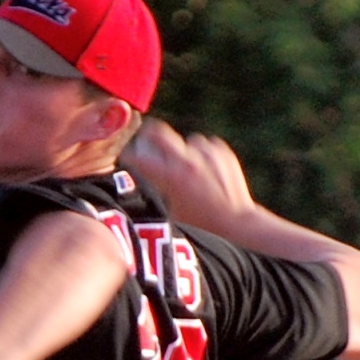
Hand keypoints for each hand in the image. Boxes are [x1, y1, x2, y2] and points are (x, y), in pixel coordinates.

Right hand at [126, 120, 255, 234]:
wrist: (236, 224)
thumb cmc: (201, 227)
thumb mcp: (171, 212)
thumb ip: (158, 192)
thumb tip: (143, 185)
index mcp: (171, 177)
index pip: (139, 158)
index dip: (127, 156)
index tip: (123, 156)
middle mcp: (188, 160)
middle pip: (160, 132)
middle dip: (149, 134)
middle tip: (145, 138)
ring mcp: (207, 154)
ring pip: (188, 142)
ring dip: (184, 151)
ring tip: (188, 169)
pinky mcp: (222, 152)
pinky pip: (206, 146)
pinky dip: (203, 156)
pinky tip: (206, 173)